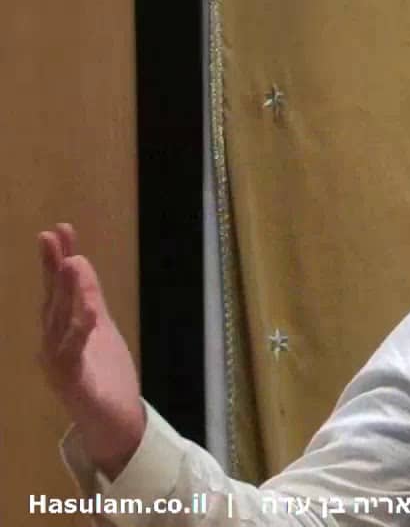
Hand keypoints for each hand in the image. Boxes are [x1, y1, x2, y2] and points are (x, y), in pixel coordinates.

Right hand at [37, 222, 144, 479]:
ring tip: (73, 263)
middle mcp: (53, 345)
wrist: (113, 422)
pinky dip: (80, 331)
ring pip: (59, 324)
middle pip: (52, 301)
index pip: (57, 290)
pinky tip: (89, 310)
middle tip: (52, 236)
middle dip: (53, 269)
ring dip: (66, 292)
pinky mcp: (72, 384)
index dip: (56, 260)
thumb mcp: (100, 328)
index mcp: (61, 330)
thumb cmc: (104, 375)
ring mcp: (59, 364)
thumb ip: (89, 298)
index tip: (60, 230)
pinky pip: (73, 354)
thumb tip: (78, 262)